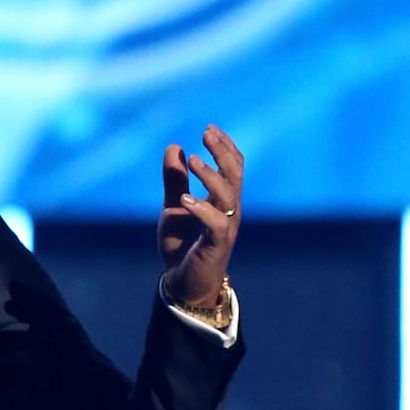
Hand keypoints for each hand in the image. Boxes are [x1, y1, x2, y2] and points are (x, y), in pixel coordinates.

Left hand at [157, 124, 242, 305]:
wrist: (182, 282)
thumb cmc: (184, 245)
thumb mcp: (174, 207)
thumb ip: (176, 180)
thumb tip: (174, 147)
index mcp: (221, 199)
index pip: (232, 167)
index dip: (224, 147)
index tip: (210, 128)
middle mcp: (229, 210)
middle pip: (235, 174)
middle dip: (223, 152)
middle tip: (207, 134)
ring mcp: (225, 227)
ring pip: (229, 195)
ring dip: (211, 176)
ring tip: (192, 160)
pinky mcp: (217, 245)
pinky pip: (217, 223)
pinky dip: (202, 209)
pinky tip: (185, 199)